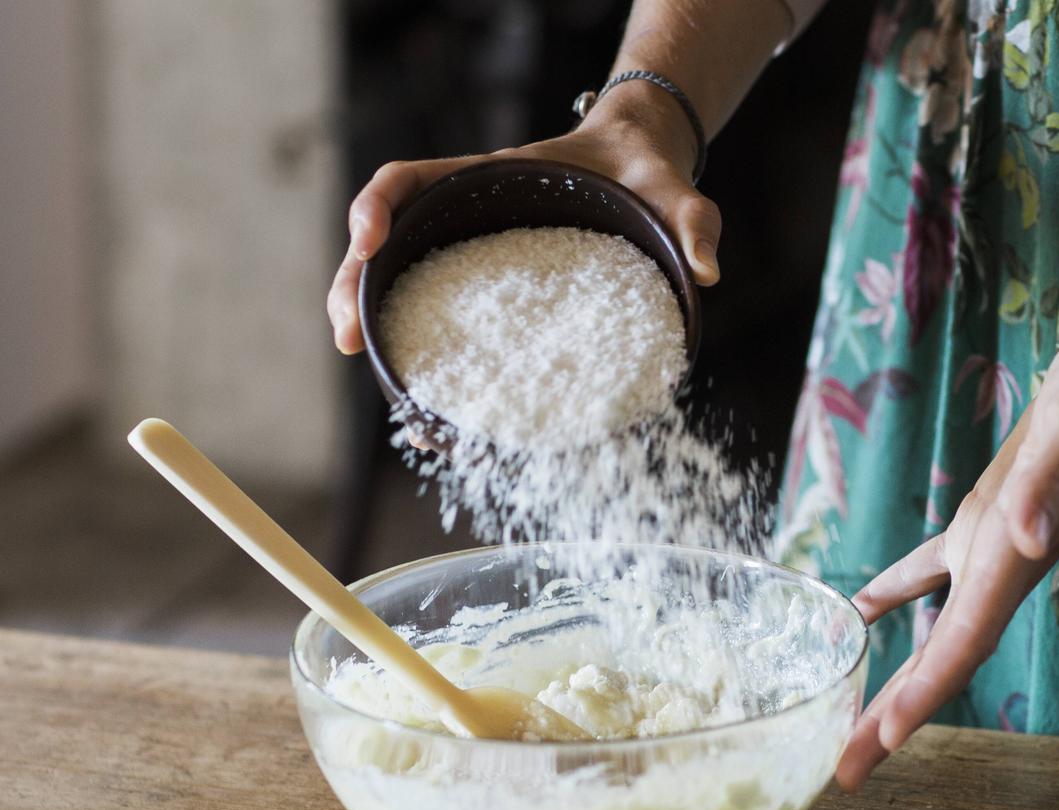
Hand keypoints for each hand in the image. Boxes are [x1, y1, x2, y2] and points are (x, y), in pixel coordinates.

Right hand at [325, 102, 721, 355]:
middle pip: (384, 240)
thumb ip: (694, 221)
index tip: (368, 240)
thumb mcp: (674, 191)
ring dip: (369, 315)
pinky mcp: (485, 285)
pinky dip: (418, 341)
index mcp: (492, 178)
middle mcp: (467, 212)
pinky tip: (417, 385)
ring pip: (397, 278)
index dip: (380, 206)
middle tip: (348, 334)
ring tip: (362, 362)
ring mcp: (469, 250)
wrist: (646, 173)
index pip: (412, 179)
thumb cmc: (649, 174)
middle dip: (354, 282)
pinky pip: (438, 309)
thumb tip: (710, 272)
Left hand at [837, 324, 1058, 789]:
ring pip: (936, 631)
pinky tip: (864, 612)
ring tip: (857, 727)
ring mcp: (993, 547)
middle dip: (895, 719)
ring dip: (898, 678)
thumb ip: (1050, 485)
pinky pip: (933, 570)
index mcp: (1012, 560)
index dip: (922, 697)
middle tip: (846, 774)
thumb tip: (1023, 533)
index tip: (879, 746)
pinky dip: (896, 596)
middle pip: (943, 662)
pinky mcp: (986, 516)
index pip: (961, 645)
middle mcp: (1000, 569)